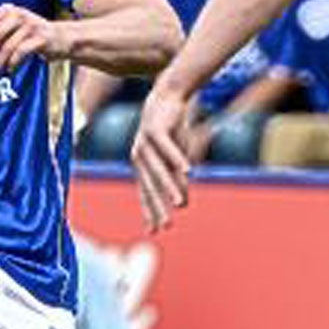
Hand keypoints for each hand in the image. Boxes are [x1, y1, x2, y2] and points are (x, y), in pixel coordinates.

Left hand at [0, 4, 62, 76]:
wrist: (64, 38)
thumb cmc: (32, 37)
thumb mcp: (13, 30)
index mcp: (7, 11)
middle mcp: (18, 14)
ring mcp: (31, 25)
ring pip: (7, 46)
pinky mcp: (41, 37)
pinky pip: (21, 53)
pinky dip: (12, 64)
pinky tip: (10, 71)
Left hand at [130, 85, 195, 229]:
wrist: (168, 96)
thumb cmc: (172, 131)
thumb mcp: (177, 158)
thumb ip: (177, 181)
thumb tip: (182, 205)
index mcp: (143, 166)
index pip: (147, 193)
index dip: (150, 212)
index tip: (154, 232)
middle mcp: (140, 158)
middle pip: (150, 187)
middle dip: (159, 207)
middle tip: (167, 226)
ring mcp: (145, 144)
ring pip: (159, 170)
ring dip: (169, 187)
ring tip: (178, 204)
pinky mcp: (154, 130)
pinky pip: (167, 148)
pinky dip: (177, 159)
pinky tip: (188, 171)